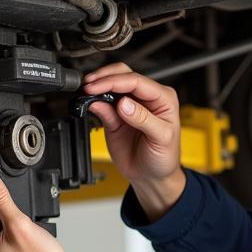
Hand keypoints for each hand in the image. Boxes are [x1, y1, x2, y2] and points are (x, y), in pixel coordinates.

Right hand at [83, 62, 185, 218]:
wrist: (151, 177)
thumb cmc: (164, 158)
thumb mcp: (161, 138)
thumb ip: (144, 119)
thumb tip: (124, 104)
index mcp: (163, 97)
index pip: (137, 81)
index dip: (116, 82)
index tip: (99, 87)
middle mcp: (146, 97)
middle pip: (123, 75)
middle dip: (104, 78)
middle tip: (89, 86)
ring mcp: (129, 105)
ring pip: (111, 84)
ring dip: (97, 86)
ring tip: (86, 92)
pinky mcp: (115, 115)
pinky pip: (102, 103)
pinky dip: (93, 101)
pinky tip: (88, 103)